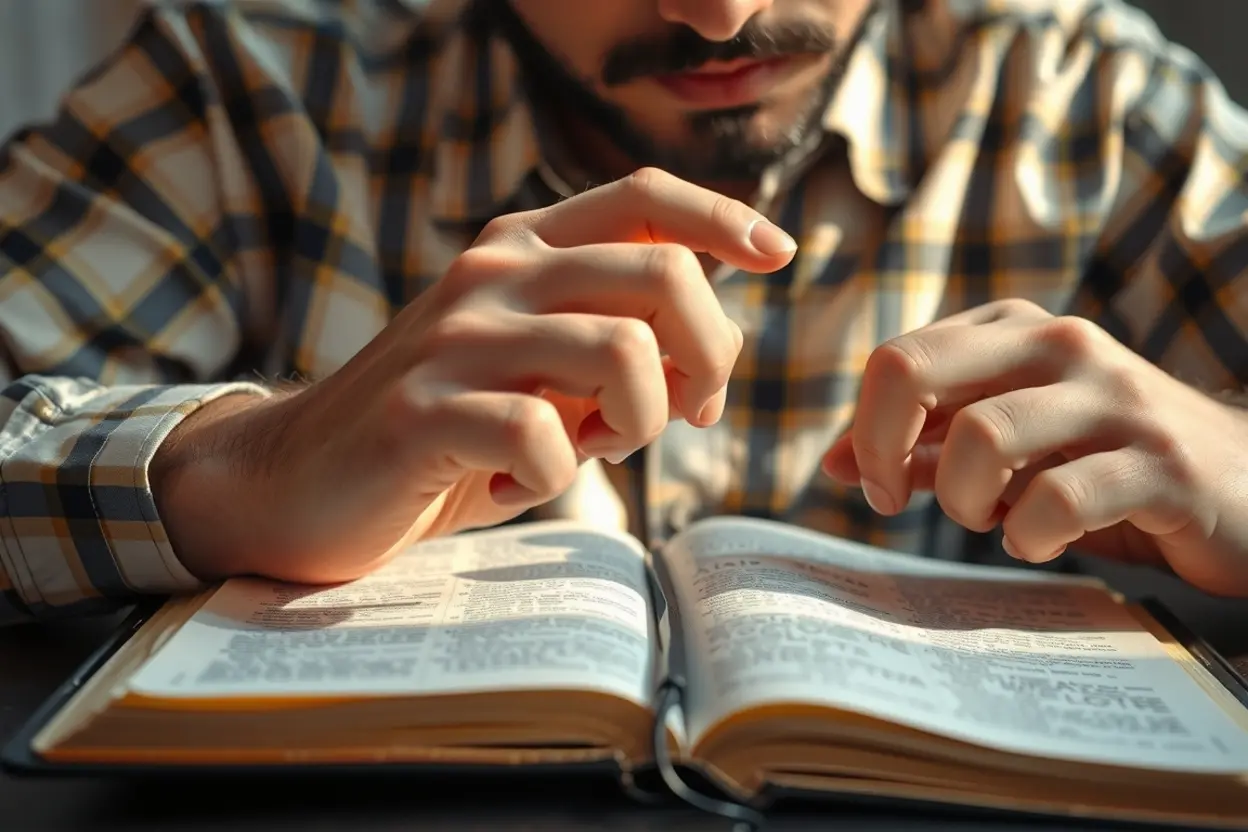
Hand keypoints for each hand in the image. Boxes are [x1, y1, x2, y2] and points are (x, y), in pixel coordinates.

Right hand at [155, 168, 795, 583]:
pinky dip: (552, 481)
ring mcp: (455, 339)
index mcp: (520, 249)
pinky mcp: (422, 412)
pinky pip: (545, 440)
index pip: (643, 197)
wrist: (300, 480)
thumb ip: (608, 341)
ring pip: (622, 355)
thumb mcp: (533, 367)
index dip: (723, 217)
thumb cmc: (445, 427)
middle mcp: (493, 275)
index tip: (778, 253)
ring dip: (635, 426)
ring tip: (585, 452)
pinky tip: (509, 487)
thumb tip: (713, 361)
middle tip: (679, 415)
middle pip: (663, 276)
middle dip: (708, 357)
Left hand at [822, 299, 1247, 596]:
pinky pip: (1061, 496)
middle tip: (895, 502)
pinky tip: (1039, 541)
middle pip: (912, 369)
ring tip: (990, 523)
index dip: (864, 429)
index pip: (896, 359)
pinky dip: (1030, 532)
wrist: (1245, 486)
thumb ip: (927, 446)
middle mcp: (1060, 346)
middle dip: (881, 447)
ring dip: (964, 499)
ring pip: (982, 435)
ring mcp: (1115, 399)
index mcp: (1015, 332)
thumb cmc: (1107, 463)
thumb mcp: (1010, 446)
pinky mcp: (1161, 462)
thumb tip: (834, 462)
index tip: (876, 485)